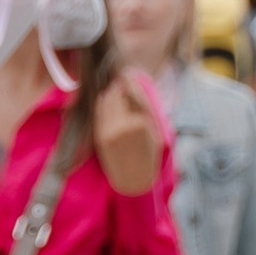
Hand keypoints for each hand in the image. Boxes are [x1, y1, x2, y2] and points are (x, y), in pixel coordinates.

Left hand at [91, 66, 163, 195]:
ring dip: (109, 94)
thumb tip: (133, 84)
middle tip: (119, 82)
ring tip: (114, 91)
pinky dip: (101, 104)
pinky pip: (99, 113)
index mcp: (144, 124)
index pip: (134, 94)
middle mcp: (126, 126)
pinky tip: (104, 101)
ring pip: (106, 103)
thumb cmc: (149, 154)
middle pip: (117, 96)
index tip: (126, 75)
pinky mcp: (101, 137)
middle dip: (118, 87)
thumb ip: (146, 108)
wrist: (134, 179)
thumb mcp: (156, 131)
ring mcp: (111, 132)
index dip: (129, 82)